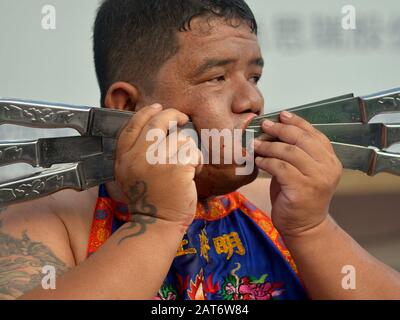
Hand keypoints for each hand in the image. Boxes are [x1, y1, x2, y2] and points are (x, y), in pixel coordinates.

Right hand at [115, 104, 202, 228]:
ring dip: (188, 150)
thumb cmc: (149, 199)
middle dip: (173, 115)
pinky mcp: (177, 168)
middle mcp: (137, 157)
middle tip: (183, 118)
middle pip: (158, 122)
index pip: (133, 124)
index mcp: (124, 157)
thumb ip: (136, 152)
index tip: (158, 107)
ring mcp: (157, 162)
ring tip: (186, 166)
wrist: (157, 223)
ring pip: (181, 138)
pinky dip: (197, 161)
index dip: (147, 112)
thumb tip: (155, 127)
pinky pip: (192, 152)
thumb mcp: (131, 174)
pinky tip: (192, 173)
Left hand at [253, 111, 342, 237]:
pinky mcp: (302, 189)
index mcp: (330, 160)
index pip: (314, 134)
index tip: (281, 115)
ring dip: (268, 146)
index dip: (296, 122)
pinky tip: (258, 161)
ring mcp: (317, 179)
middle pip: (301, 139)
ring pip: (288, 152)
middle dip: (280, 129)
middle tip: (264, 125)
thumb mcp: (303, 170)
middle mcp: (328, 167)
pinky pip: (279, 167)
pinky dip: (266, 161)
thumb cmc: (300, 196)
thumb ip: (296, 152)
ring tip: (255, 144)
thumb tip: (275, 130)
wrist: (304, 226)